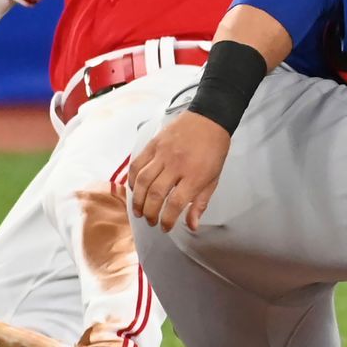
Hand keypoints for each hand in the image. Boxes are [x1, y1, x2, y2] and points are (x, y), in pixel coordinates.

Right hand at [127, 111, 232, 232]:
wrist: (209, 119)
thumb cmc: (214, 150)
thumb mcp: (214, 179)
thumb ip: (200, 203)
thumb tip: (192, 225)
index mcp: (195, 175)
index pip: (176, 203)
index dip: (167, 219)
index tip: (165, 227)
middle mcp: (177, 164)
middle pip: (156, 194)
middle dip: (150, 213)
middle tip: (151, 221)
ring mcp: (163, 153)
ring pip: (143, 181)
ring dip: (138, 200)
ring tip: (139, 211)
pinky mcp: (153, 144)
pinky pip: (137, 165)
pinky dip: (132, 180)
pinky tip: (134, 190)